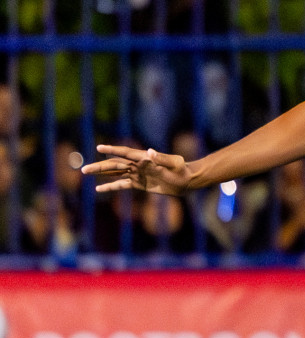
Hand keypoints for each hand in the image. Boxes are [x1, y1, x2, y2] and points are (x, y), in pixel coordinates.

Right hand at [81, 144, 195, 194]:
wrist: (187, 181)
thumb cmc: (182, 170)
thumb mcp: (174, 164)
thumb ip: (160, 159)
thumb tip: (149, 153)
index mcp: (144, 158)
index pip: (124, 152)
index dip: (112, 150)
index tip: (99, 148)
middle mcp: (138, 165)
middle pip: (114, 164)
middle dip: (99, 166)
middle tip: (83, 169)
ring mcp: (137, 174)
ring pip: (115, 173)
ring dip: (101, 174)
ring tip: (85, 173)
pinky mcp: (139, 184)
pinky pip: (122, 185)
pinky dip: (111, 186)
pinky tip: (99, 189)